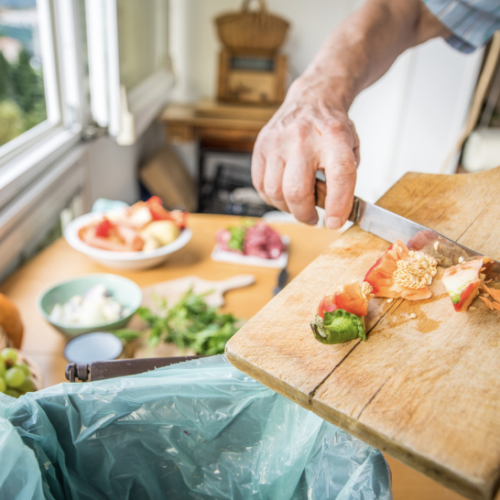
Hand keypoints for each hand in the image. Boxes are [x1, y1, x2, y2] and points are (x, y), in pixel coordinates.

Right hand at [252, 77, 359, 228]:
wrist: (311, 99)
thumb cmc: (331, 130)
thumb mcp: (350, 150)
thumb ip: (344, 182)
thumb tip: (333, 215)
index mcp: (334, 137)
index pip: (339, 175)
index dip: (337, 205)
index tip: (334, 222)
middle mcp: (303, 137)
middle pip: (297, 191)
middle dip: (305, 214)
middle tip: (313, 218)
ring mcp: (278, 141)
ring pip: (275, 192)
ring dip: (288, 208)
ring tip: (298, 205)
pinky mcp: (261, 146)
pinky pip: (260, 185)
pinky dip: (272, 198)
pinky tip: (283, 194)